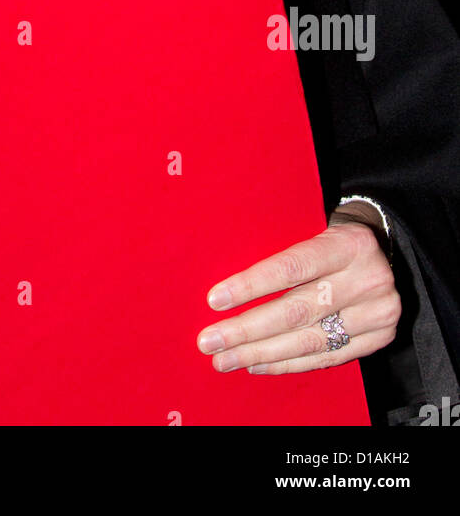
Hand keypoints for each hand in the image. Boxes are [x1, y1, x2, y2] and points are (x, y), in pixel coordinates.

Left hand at [195, 204, 399, 374]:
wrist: (382, 252)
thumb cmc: (331, 239)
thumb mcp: (313, 228)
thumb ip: (281, 249)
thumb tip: (225, 286)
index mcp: (349, 244)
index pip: (292, 268)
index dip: (250, 286)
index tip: (215, 300)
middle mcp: (369, 279)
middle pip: (297, 311)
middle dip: (246, 330)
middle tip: (210, 341)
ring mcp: (378, 313)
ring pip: (309, 341)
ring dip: (261, 354)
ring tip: (226, 358)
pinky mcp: (380, 339)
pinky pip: (326, 358)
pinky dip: (287, 363)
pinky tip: (258, 364)